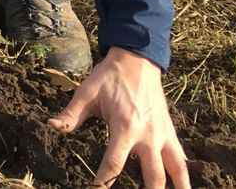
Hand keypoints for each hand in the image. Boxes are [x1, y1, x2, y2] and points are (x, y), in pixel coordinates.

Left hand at [49, 47, 189, 187]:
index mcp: (125, 126)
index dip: (103, 182)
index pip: (113, 162)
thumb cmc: (110, 77)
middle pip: (153, 176)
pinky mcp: (171, 133)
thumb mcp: (87, 92)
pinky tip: (184, 188)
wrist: (137, 60)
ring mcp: (163, 135)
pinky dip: (184, 177)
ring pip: (175, 171)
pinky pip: (182, 159)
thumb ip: (71, 114)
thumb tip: (52, 126)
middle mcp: (148, 135)